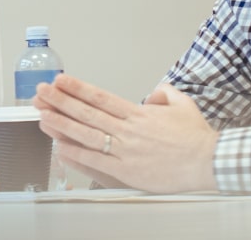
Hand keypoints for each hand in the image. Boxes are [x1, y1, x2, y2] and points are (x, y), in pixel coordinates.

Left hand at [34, 75, 217, 193]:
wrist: (209, 162)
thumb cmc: (197, 138)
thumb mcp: (184, 105)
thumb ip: (165, 94)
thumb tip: (154, 92)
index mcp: (139, 113)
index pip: (101, 97)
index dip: (78, 87)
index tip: (60, 80)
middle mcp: (128, 130)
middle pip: (87, 113)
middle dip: (61, 101)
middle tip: (41, 92)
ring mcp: (126, 151)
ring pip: (87, 134)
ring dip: (62, 124)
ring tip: (42, 114)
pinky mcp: (127, 171)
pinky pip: (96, 161)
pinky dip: (76, 154)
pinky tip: (60, 147)